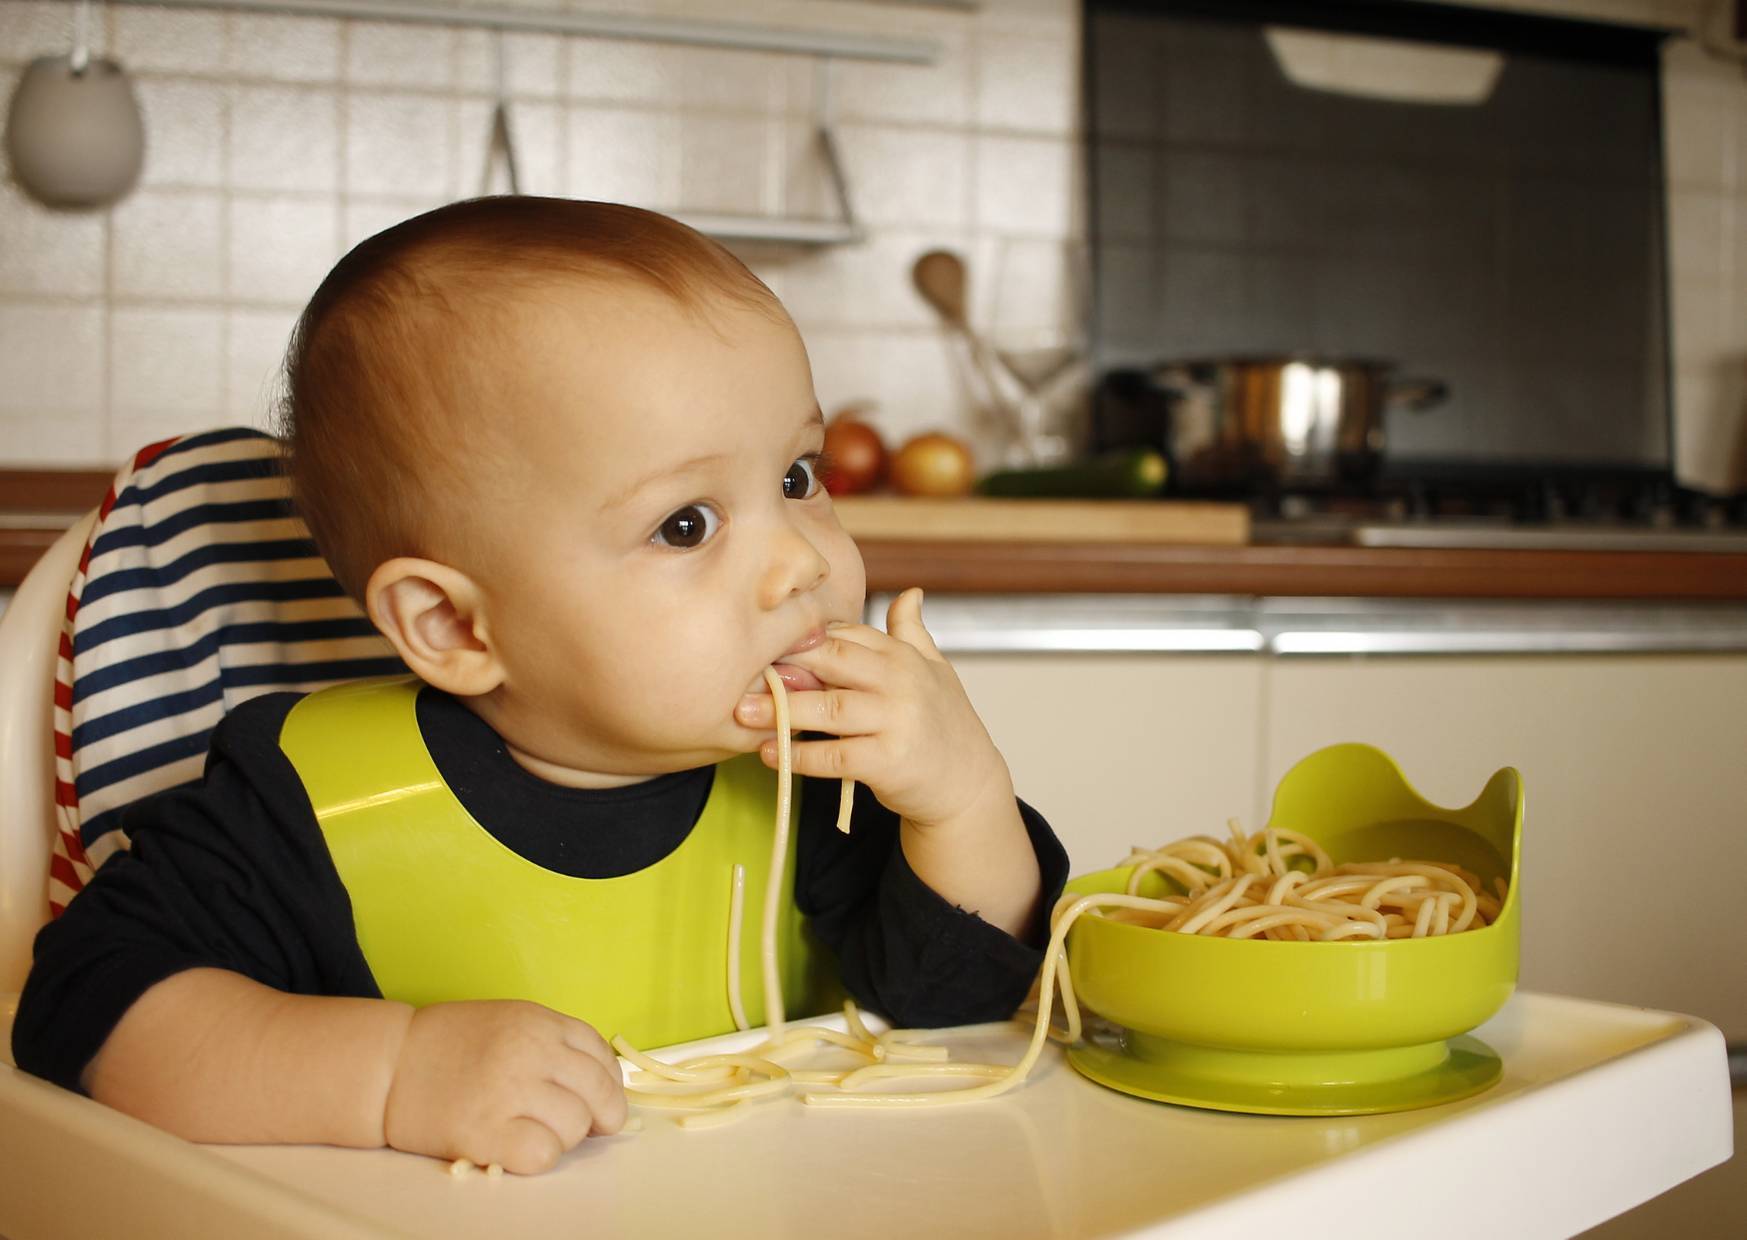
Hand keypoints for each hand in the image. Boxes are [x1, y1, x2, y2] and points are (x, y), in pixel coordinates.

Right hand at [383, 1000, 626, 1174]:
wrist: (388, 1066)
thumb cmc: (447, 1047)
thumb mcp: (509, 1023)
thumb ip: (552, 1044)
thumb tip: (600, 1087)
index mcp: (539, 1021)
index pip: (601, 1056)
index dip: (608, 1084)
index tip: (599, 1099)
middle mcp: (531, 1050)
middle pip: (600, 1092)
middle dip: (602, 1116)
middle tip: (586, 1128)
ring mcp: (510, 1089)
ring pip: (576, 1125)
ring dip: (563, 1137)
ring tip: (532, 1130)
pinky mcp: (487, 1130)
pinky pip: (543, 1153)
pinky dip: (539, 1156)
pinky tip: (517, 1147)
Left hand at [737, 588, 1013, 829]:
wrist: (968, 785)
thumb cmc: (945, 725)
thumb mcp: (935, 671)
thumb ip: (912, 632)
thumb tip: (910, 592)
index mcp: (904, 657)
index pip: (847, 635)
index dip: (803, 637)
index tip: (763, 638)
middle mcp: (902, 683)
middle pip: (834, 661)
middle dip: (786, 662)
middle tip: (743, 667)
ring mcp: (897, 722)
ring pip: (830, 709)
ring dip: (783, 710)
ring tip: (743, 712)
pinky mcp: (889, 762)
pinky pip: (835, 756)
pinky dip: (799, 755)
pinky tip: (770, 753)